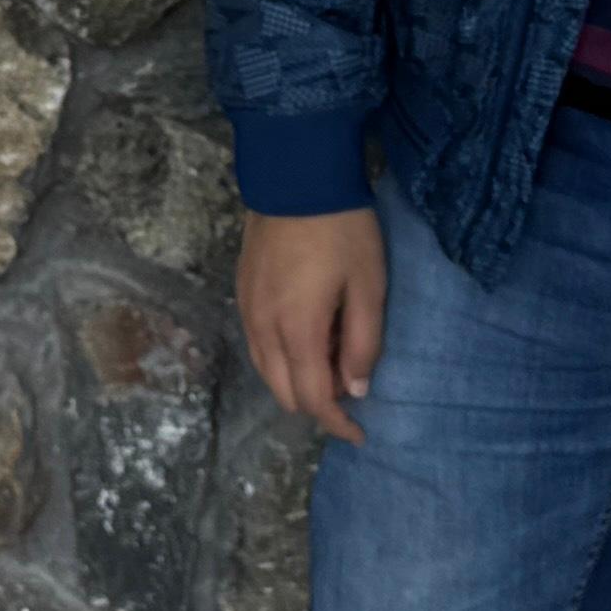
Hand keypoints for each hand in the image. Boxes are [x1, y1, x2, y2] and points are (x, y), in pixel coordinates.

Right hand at [237, 207, 386, 445]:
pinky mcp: (242, 293)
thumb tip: (357, 389)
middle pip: (284, 393)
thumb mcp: (369, 284)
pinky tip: (308, 333)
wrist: (295, 176)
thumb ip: (364, 342)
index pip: (313, 400)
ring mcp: (247, 311)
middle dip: (318, 402)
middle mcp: (262, 330)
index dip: (337, 424)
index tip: (360, 434)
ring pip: (267, 372)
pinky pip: (258, 346)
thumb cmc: (341, 229)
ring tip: (334, 354)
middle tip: (353, 378)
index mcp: (297, 332)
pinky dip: (282, 357)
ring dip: (298, 380)